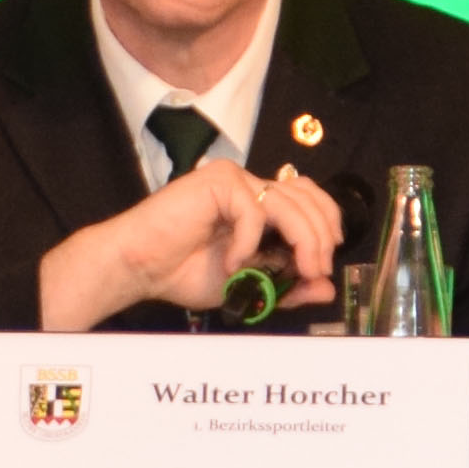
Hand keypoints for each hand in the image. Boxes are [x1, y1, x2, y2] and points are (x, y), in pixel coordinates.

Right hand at [38, 160, 344, 333]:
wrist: (141, 266)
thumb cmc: (182, 272)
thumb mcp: (247, 288)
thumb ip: (286, 286)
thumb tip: (326, 287)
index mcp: (258, 206)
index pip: (309, 199)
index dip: (326, 226)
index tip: (325, 263)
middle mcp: (250, 186)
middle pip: (308, 197)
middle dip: (319, 238)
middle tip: (314, 271)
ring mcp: (235, 180)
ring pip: (289, 203)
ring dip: (298, 242)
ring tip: (289, 272)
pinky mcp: (220, 181)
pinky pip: (254, 212)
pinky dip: (249, 244)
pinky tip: (232, 263)